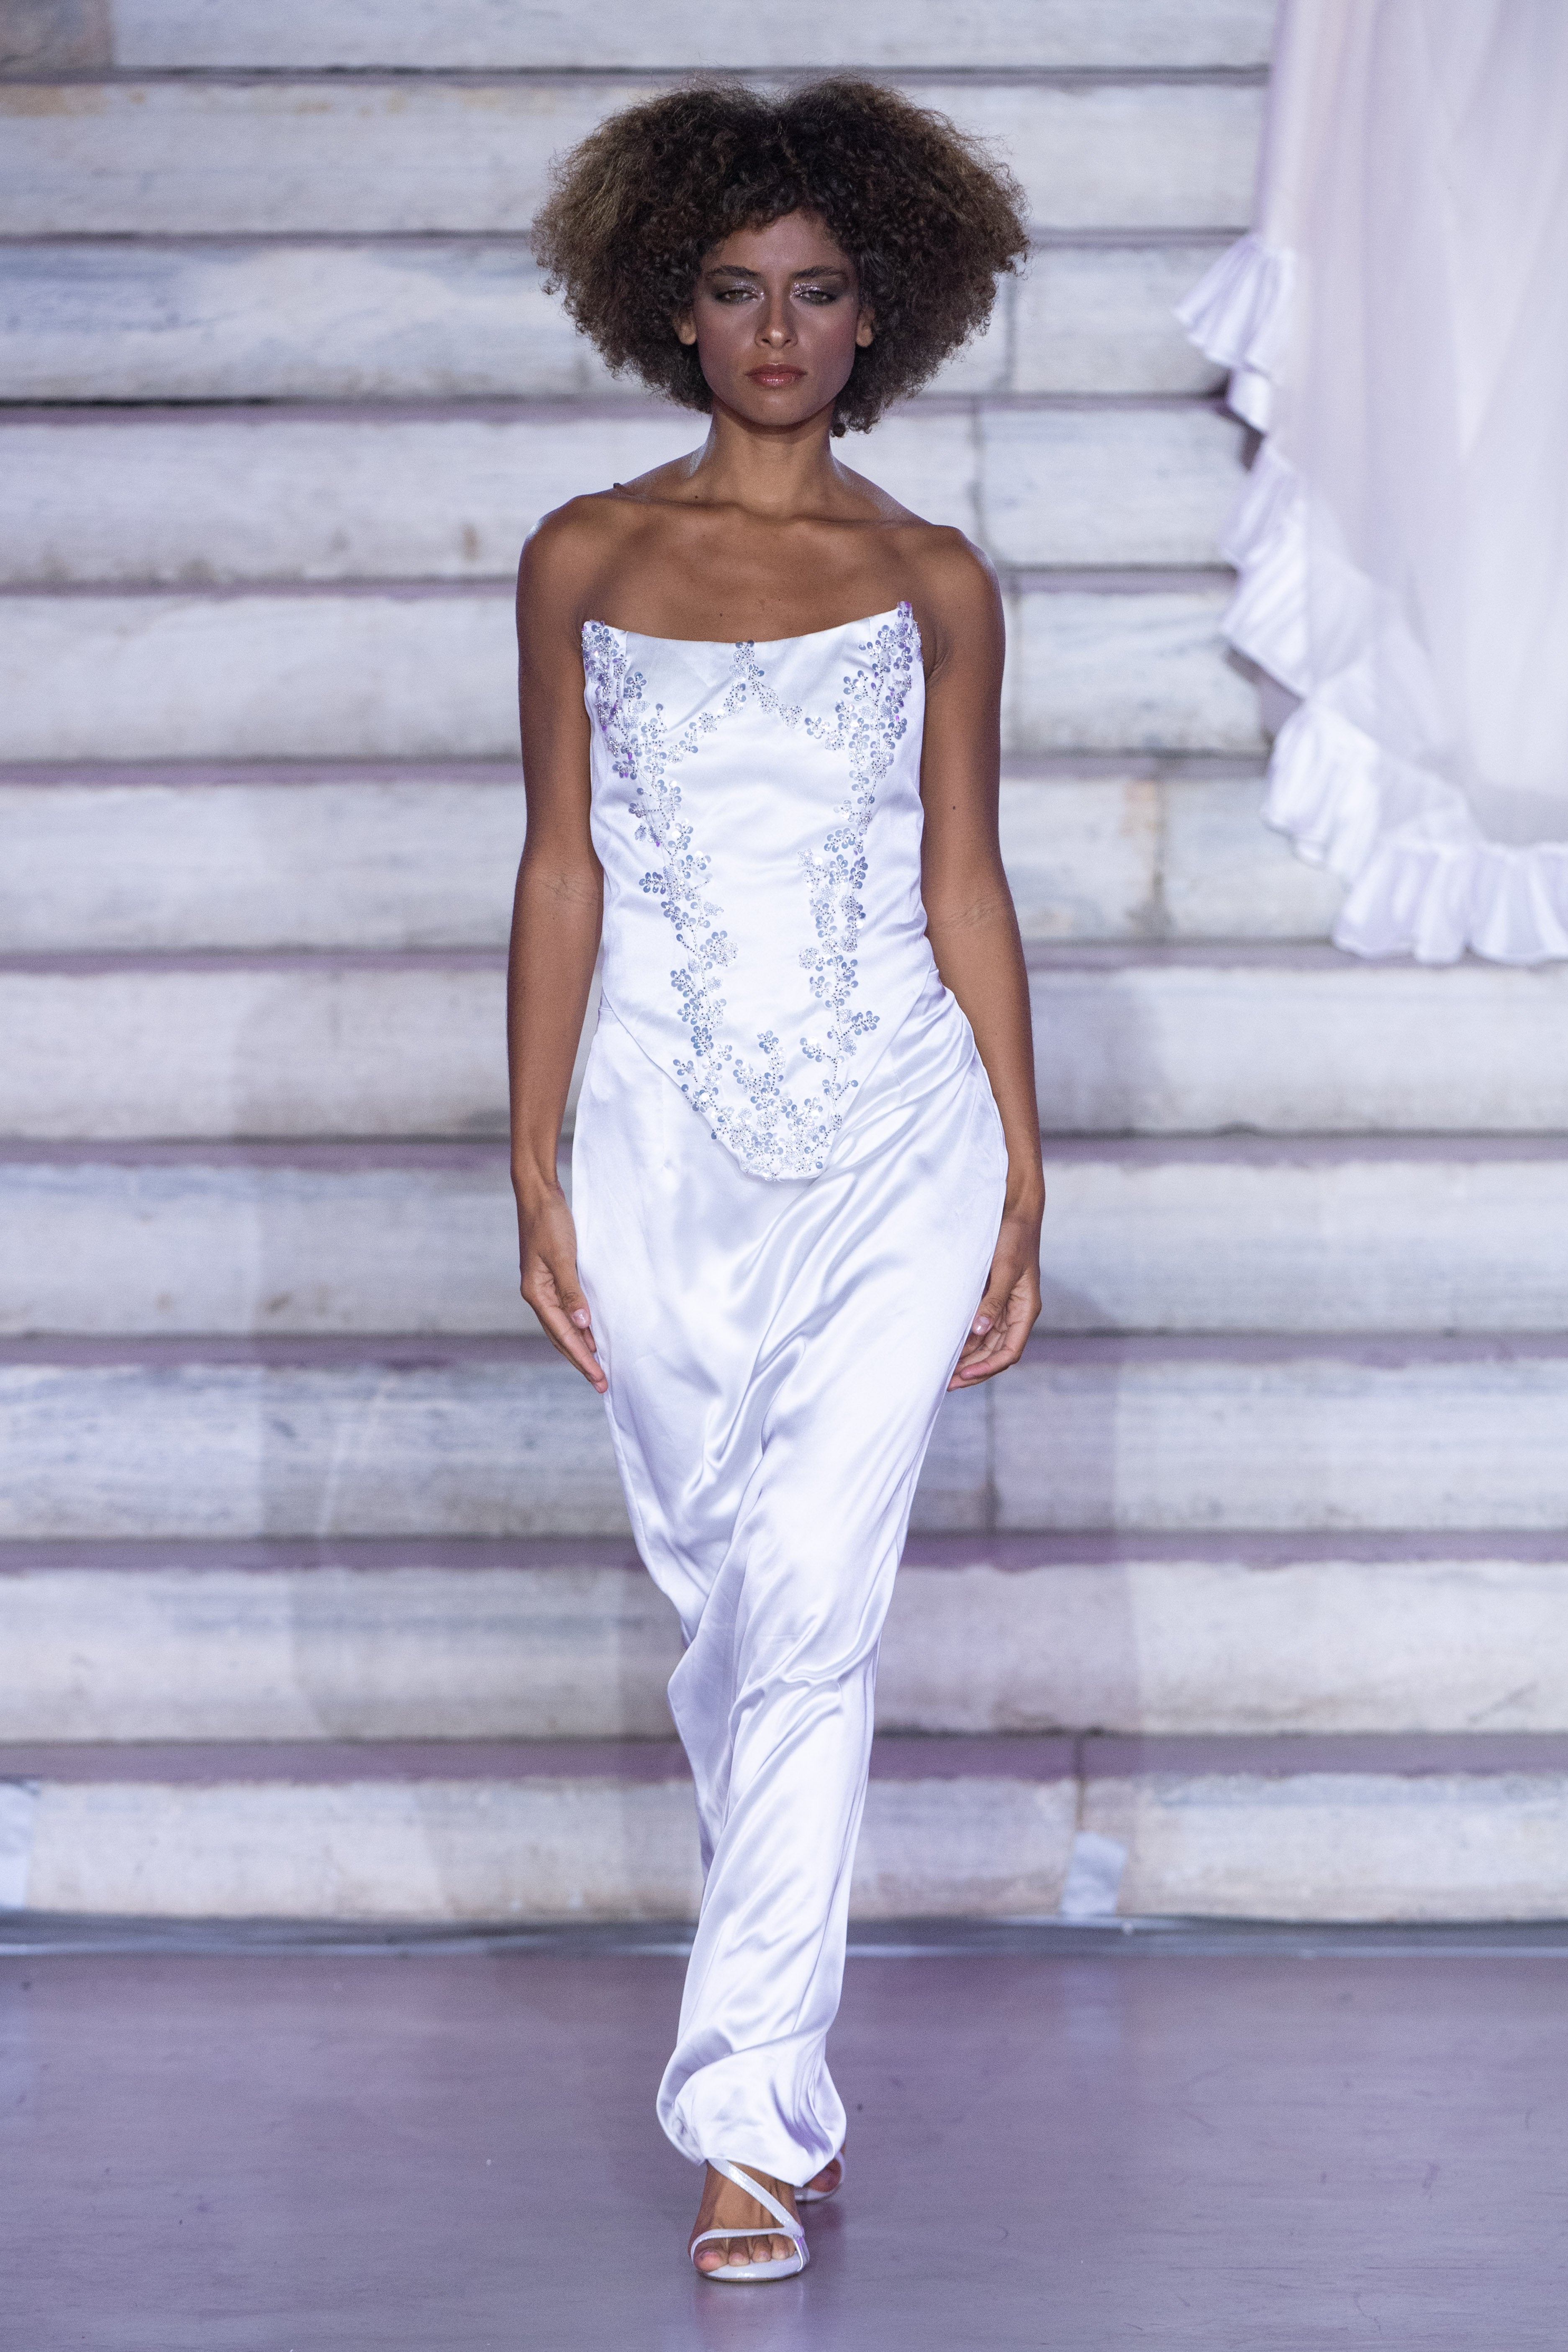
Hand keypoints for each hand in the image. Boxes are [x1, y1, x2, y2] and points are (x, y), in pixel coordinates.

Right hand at [517, 1184, 606, 1393]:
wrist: (539, 1194)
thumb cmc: (549, 1221)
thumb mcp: (563, 1256)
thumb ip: (572, 1291)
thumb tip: (582, 1325)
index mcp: (536, 1293)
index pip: (563, 1335)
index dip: (582, 1358)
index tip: (599, 1378)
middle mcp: (538, 1294)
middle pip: (560, 1337)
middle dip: (581, 1361)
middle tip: (601, 1384)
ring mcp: (544, 1287)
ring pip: (563, 1326)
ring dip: (580, 1346)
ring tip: (598, 1367)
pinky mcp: (554, 1277)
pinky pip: (567, 1310)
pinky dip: (579, 1326)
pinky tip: (591, 1333)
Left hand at [948, 1206, 1041, 1388]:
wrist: (1013, 1210)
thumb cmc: (1014, 1237)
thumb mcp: (1005, 1268)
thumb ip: (993, 1300)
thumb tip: (979, 1330)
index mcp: (1025, 1310)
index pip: (1009, 1351)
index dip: (987, 1367)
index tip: (963, 1375)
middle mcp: (1015, 1312)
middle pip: (995, 1353)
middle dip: (973, 1369)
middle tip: (946, 1382)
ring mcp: (1003, 1306)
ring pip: (986, 1343)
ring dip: (968, 1358)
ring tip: (943, 1370)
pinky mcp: (990, 1297)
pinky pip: (978, 1326)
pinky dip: (965, 1339)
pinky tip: (948, 1345)